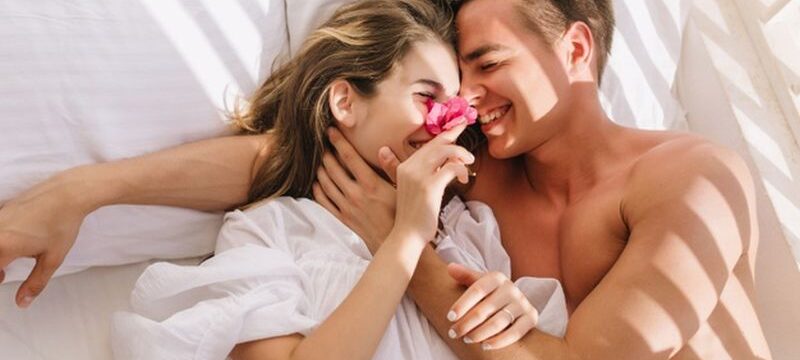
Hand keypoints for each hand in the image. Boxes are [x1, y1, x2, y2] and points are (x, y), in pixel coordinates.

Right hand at [0, 173, 92, 307]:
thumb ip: (35, 283)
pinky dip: (0, 239)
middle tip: (4, 273)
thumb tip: (22, 302)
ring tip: (10, 257)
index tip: (3, 278)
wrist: (68, 193)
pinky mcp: (2, 209)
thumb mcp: (52, 259)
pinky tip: (13, 240)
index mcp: (3, 247)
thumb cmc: (62, 225)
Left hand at [313, 128, 397, 253]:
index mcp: (370, 184)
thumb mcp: (403, 189)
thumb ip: (393, 168)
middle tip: (323, 143)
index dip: (339, 142)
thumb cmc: (403, 213)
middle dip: (326, 153)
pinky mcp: (343, 217)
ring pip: (325, 183)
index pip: (349, 157)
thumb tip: (382, 148)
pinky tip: (317, 183)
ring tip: (320, 160)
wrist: (396, 241)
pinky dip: (318, 190)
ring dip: (321, 169)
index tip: (331, 131)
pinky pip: (324, 201)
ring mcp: (347, 207)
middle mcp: (355, 194)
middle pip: (333, 168)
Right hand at [392, 122, 473, 243]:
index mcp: (404, 167)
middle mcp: (409, 167)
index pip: (427, 144)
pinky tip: (463, 178)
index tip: (457, 125)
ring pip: (445, 151)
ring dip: (460, 153)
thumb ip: (422, 174)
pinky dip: (461, 169)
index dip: (443, 134)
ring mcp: (419, 176)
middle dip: (454, 134)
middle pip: (436, 144)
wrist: (406, 235)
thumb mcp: (412, 190)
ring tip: (468, 161)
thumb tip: (440, 163)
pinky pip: (452, 167)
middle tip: (466, 128)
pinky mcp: (430, 186)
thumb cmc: (413, 215)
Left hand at [446, 263, 539, 350]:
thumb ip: (465, 275)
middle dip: (466, 323)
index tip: (449, 318)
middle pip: (485, 309)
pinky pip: (515, 333)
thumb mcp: (479, 281)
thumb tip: (450, 268)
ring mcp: (522, 303)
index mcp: (497, 278)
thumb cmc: (490, 292)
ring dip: (480, 334)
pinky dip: (499, 341)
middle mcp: (511, 289)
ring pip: (499, 322)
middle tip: (453, 333)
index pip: (477, 290)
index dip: (462, 304)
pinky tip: (484, 346)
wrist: (514, 302)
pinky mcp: (531, 318)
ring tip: (466, 339)